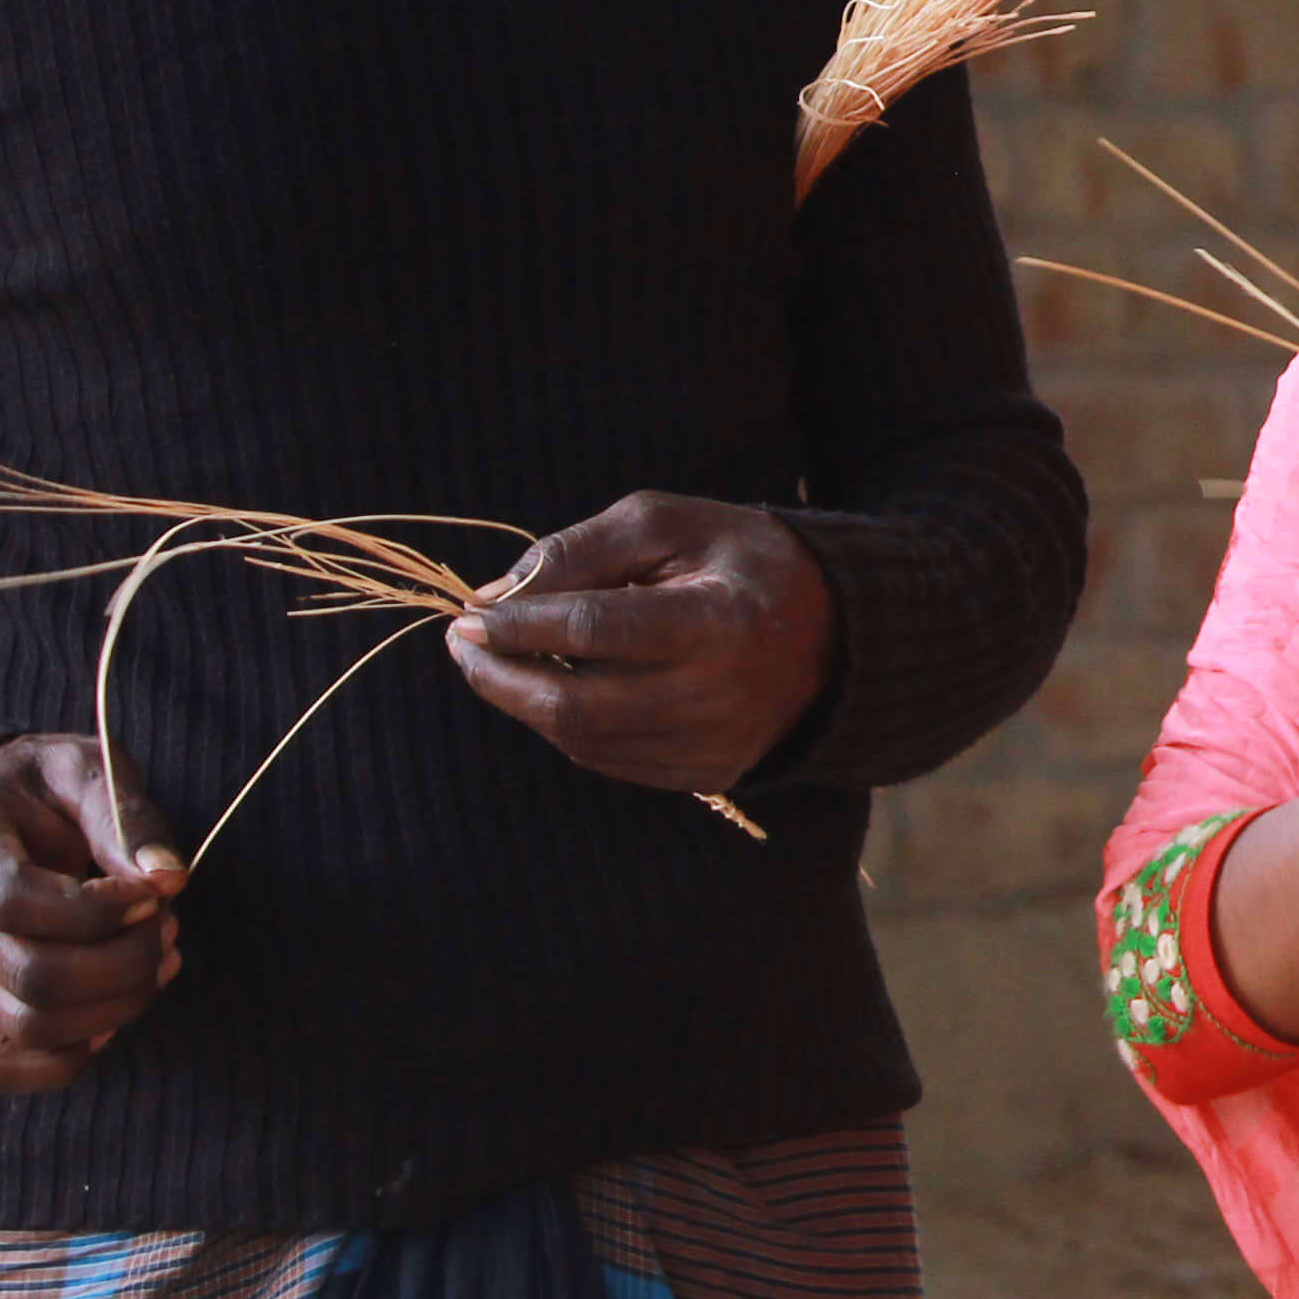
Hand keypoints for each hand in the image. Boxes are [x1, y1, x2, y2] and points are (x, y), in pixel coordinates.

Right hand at [0, 733, 185, 1094]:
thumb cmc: (49, 786)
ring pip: (31, 1025)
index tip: (152, 890)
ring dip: (117, 1004)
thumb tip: (168, 878)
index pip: (13, 901)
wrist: (1, 807)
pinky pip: (0, 1067)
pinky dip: (70, 1056)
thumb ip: (125, 818)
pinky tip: (113, 1013)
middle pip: (31, 975)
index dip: (97, 910)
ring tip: (160, 958)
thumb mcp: (88, 769)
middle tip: (168, 926)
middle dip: (125, 960)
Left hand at [448, 494, 839, 796]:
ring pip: (583, 739)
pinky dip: (566, 727)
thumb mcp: (668, 524)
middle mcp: (716, 698)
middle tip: (463, 645)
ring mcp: (713, 747)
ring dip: (524, 703)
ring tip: (496, 663)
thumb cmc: (739, 562)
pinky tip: (553, 690)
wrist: (834, 633)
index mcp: (718, 623)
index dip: (520, 624)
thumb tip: (495, 596)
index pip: (594, 630)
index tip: (469, 613)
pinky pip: (608, 759)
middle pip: (576, 706)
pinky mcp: (705, 774)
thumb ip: (580, 549)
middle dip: (501, 677)